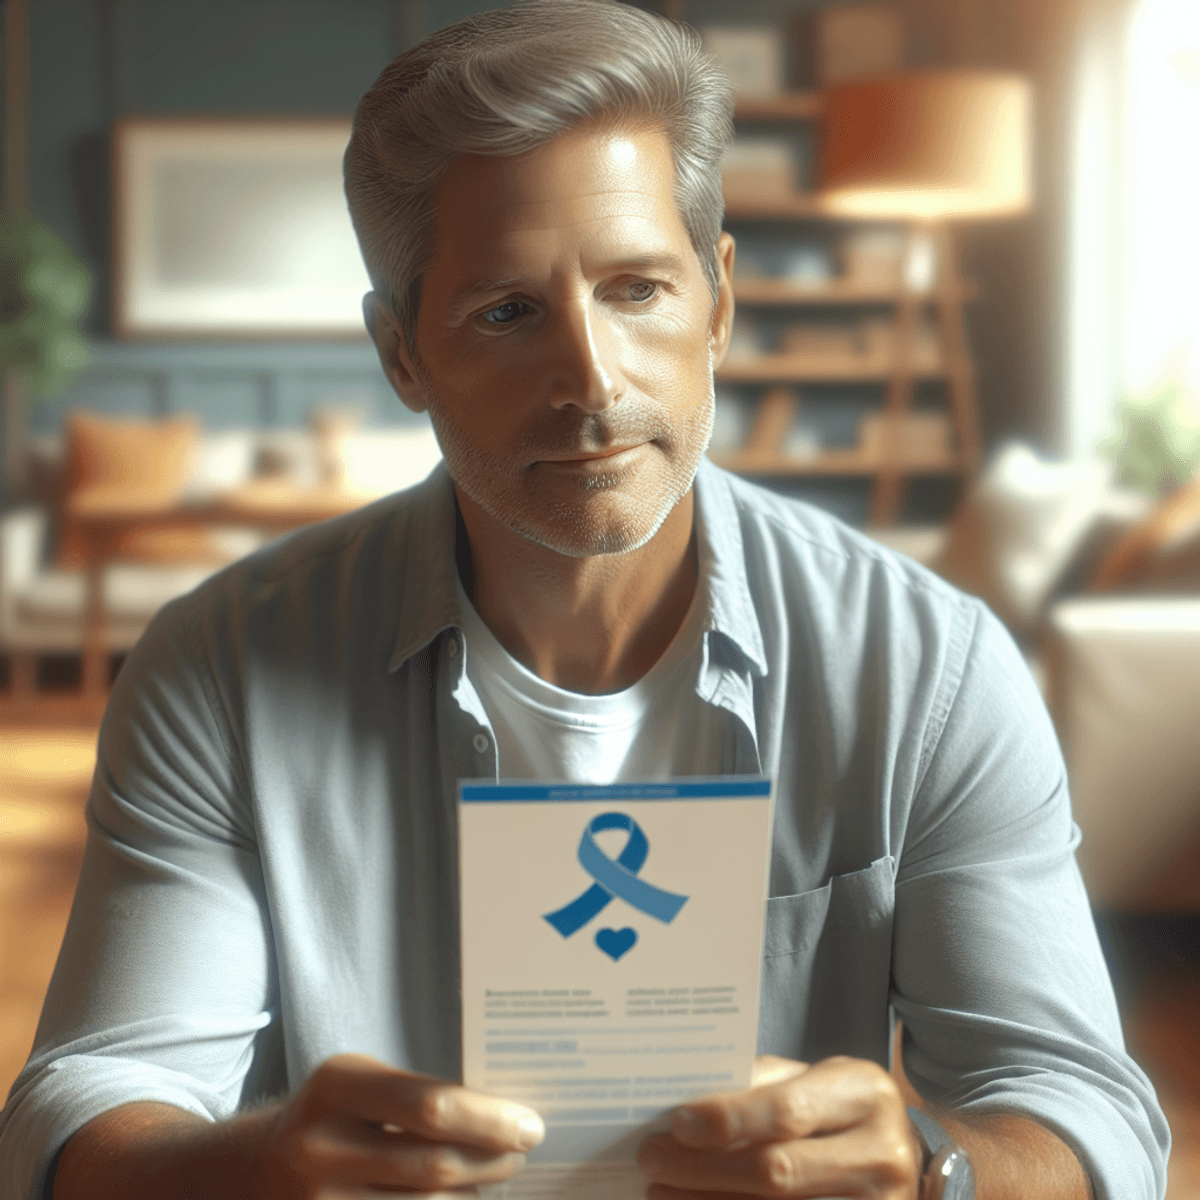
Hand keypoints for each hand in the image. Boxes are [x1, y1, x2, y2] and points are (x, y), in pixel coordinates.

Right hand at [249, 1053, 544, 1197]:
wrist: (247, 1170)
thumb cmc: (329, 1117)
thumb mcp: (359, 1083)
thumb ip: (415, 1096)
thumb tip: (503, 1115)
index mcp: (337, 1085)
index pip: (432, 1107)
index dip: (489, 1120)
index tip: (531, 1124)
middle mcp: (320, 1145)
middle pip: (435, 1165)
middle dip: (493, 1160)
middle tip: (522, 1150)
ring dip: (472, 1194)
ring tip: (491, 1174)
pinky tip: (456, 1198)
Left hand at [636, 1054, 921, 1198]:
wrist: (901, 1156)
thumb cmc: (842, 1109)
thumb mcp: (816, 1079)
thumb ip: (761, 1083)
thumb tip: (688, 1096)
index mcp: (864, 1096)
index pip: (786, 1111)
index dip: (726, 1118)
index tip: (676, 1122)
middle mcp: (880, 1156)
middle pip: (777, 1172)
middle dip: (704, 1168)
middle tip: (652, 1157)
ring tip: (662, 1191)